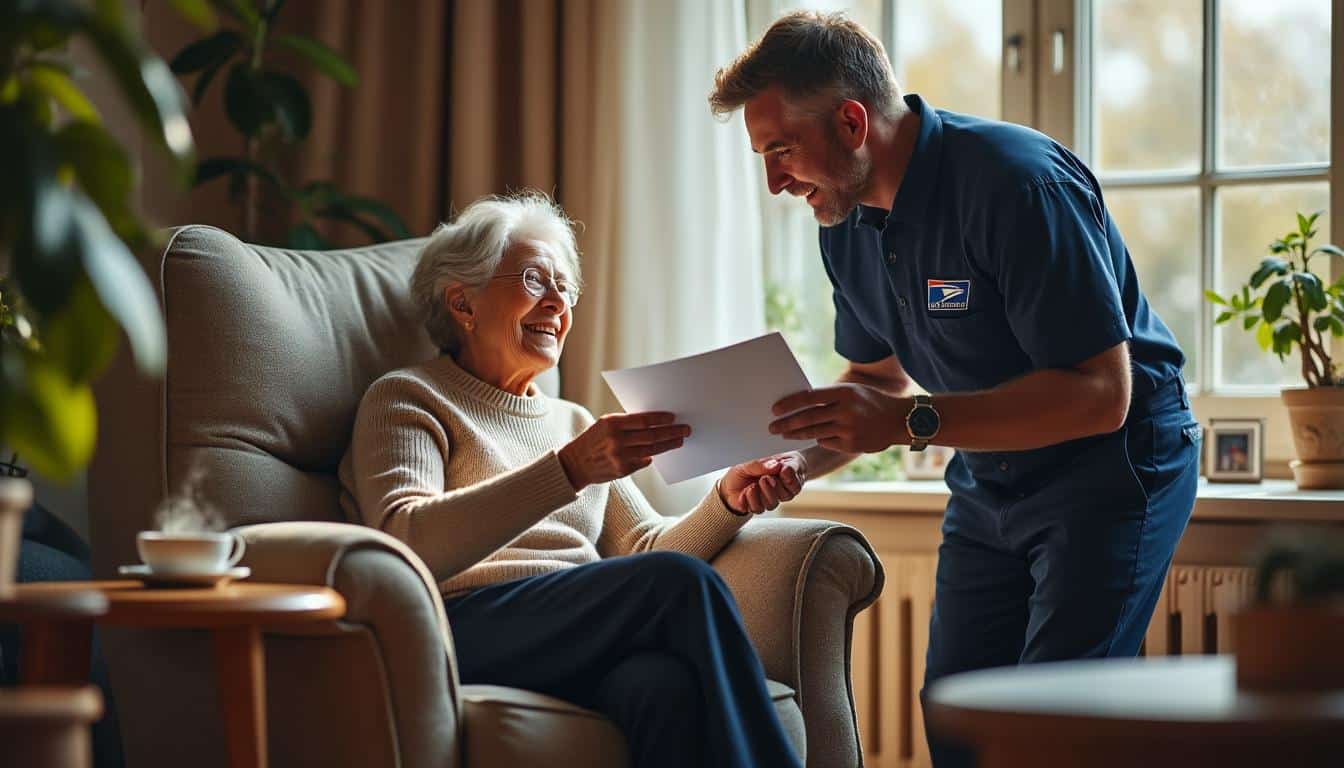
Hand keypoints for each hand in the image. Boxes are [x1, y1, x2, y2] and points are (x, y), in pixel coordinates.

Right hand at [558, 412, 689, 490]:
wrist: (575, 463)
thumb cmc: (594, 440)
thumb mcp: (605, 425)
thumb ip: (627, 423)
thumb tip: (655, 421)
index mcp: (612, 423)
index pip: (644, 420)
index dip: (661, 419)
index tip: (674, 417)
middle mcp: (616, 440)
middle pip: (651, 436)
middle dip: (671, 432)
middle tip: (685, 430)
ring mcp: (620, 456)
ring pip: (651, 450)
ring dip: (668, 445)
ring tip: (679, 440)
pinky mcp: (623, 470)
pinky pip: (644, 461)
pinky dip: (653, 456)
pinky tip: (662, 451)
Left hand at [719, 452, 806, 514]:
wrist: (731, 482)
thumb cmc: (748, 470)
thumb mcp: (754, 462)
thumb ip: (764, 464)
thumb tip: (775, 465)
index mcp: (785, 478)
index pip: (796, 484)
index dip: (789, 478)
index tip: (782, 469)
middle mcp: (779, 492)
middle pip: (786, 496)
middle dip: (774, 485)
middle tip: (764, 477)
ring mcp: (769, 500)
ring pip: (772, 504)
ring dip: (761, 493)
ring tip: (752, 485)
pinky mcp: (757, 508)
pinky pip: (757, 509)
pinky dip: (749, 500)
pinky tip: (745, 492)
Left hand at [769, 384, 906, 452]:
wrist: (898, 420)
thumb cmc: (869, 401)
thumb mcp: (852, 391)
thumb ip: (829, 397)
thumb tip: (798, 403)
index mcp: (844, 393)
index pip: (809, 397)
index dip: (790, 404)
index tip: (774, 410)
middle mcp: (846, 411)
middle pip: (808, 418)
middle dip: (787, 424)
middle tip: (772, 427)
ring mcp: (849, 429)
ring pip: (815, 432)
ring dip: (796, 434)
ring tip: (784, 434)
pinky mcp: (852, 445)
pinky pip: (827, 442)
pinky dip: (819, 439)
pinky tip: (814, 437)